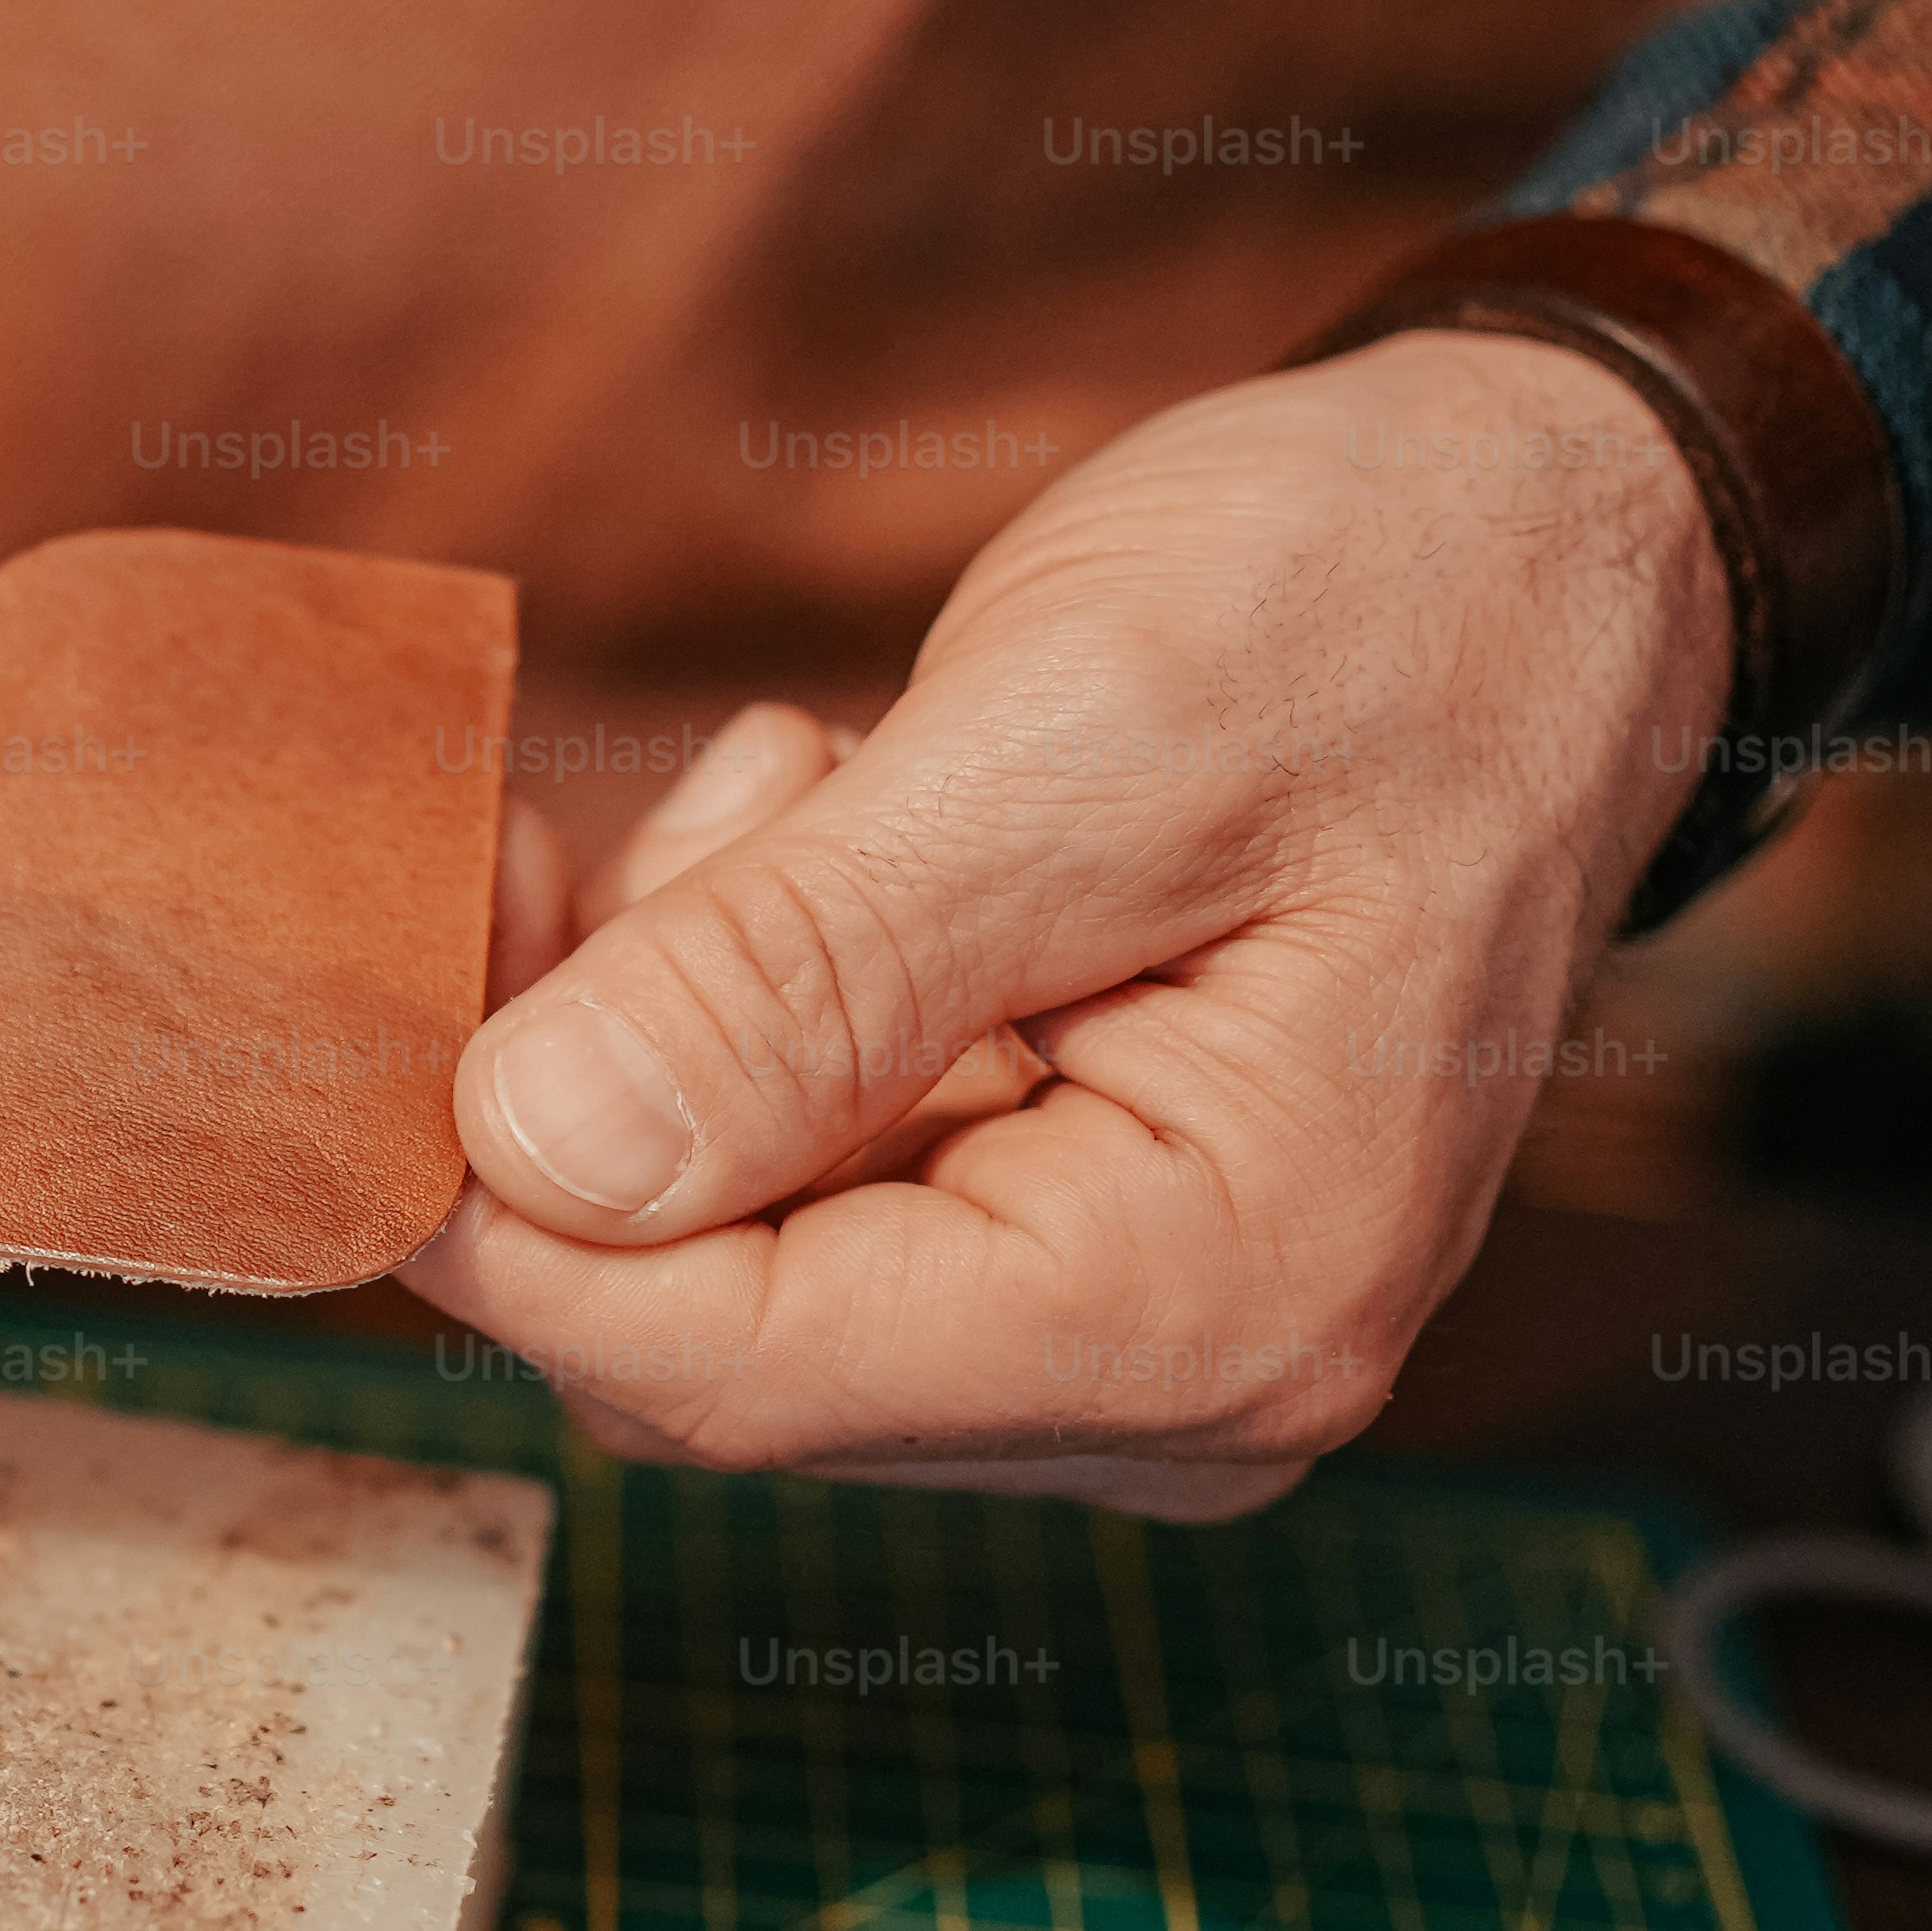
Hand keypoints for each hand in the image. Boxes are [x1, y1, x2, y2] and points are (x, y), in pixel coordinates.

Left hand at [408, 333, 1730, 1516]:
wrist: (1558, 549)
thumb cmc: (1389, 609)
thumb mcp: (1085, 740)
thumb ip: (804, 972)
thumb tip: (531, 1152)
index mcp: (1222, 1299)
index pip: (728, 1373)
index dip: (497, 1217)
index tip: (373, 996)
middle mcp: (1183, 1381)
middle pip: (706, 1345)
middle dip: (579, 1101)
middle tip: (552, 842)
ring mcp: (1124, 1333)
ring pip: (724, 1265)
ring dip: (668, 1033)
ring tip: (798, 793)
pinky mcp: (1061, 1241)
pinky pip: (795, 1196)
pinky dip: (739, 1022)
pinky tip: (830, 841)